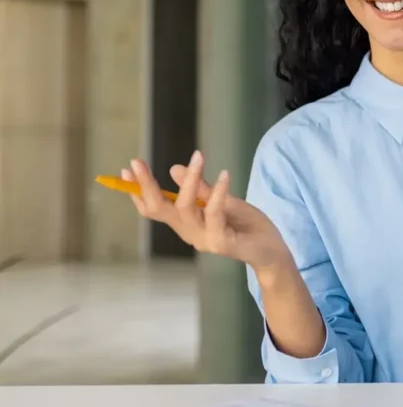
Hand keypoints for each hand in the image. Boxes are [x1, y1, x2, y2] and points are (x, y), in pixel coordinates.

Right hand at [124, 151, 292, 274]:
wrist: (272, 249)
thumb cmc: (247, 226)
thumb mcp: (223, 201)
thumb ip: (201, 189)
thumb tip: (175, 168)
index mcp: (186, 224)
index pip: (155, 209)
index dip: (138, 191)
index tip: (126, 170)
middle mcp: (189, 233)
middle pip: (159, 209)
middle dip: (145, 186)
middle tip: (137, 162)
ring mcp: (203, 240)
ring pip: (186, 207)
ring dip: (190, 180)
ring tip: (198, 157)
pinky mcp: (221, 242)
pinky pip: (214, 213)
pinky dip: (217, 192)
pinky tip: (224, 175)